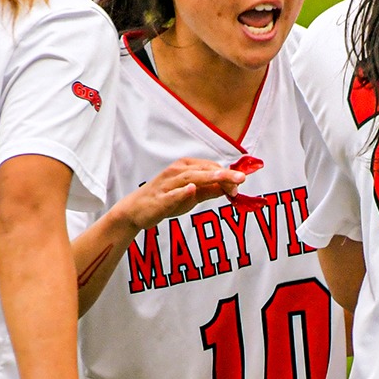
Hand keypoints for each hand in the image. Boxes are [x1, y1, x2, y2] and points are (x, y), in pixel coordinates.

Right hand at [114, 158, 246, 231]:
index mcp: (185, 167)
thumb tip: (231, 187)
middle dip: (223, 174)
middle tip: (242, 178)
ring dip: (209, 178)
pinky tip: (192, 189)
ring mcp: (167, 184)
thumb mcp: (192, 195)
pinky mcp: (159, 198)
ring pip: (190, 178)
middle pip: (203, 171)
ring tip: (225, 177)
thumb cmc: (165, 199)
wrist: (136, 210)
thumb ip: (210, 190)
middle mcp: (176, 172)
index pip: (210, 168)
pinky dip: (181, 192)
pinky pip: (171, 194)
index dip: (227, 174)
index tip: (242, 181)